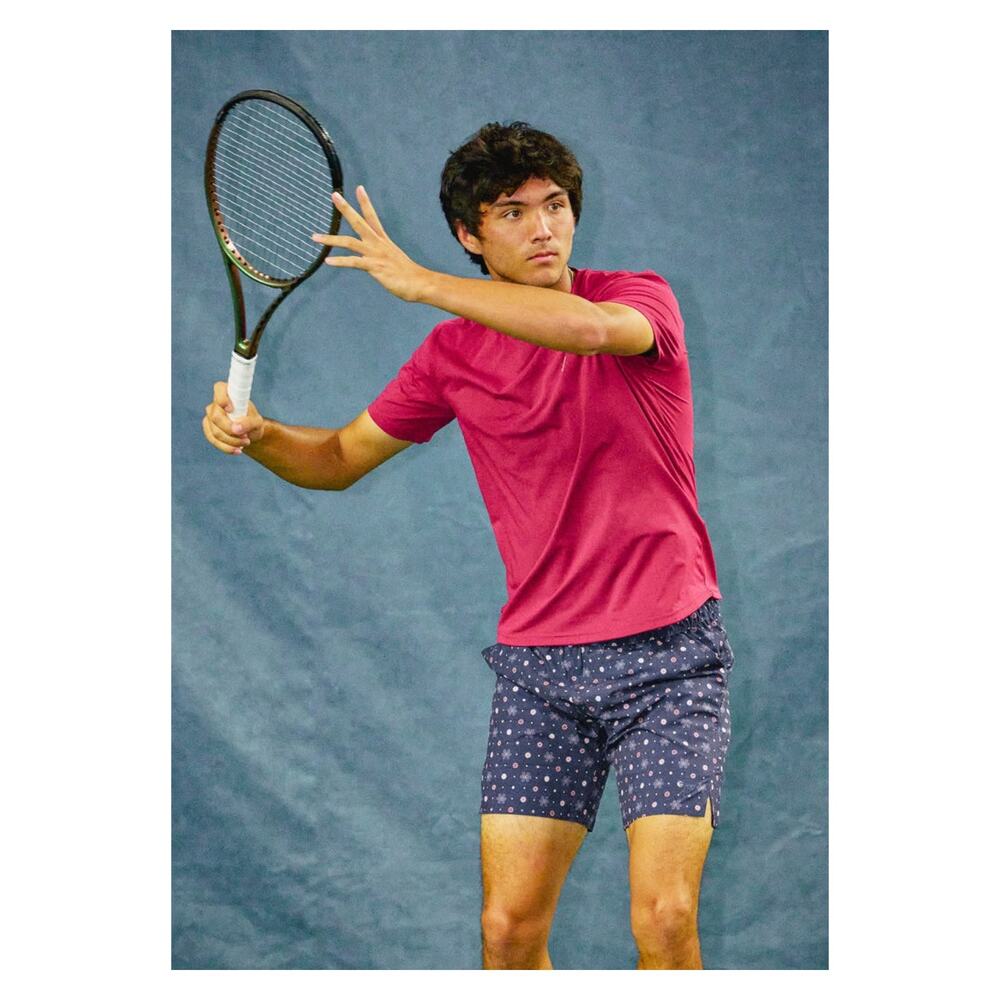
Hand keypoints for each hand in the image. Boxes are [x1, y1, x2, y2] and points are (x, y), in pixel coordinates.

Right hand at [202, 381, 264, 454]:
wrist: (249, 433)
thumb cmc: (253, 422)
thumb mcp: (257, 422)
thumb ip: (249, 422)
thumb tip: (236, 429)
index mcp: (228, 393)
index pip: (219, 388)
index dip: (222, 398)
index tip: (231, 409)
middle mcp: (216, 403)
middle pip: (216, 417)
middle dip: (231, 430)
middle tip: (246, 437)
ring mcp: (210, 417)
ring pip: (216, 432)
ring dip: (232, 441)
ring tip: (246, 442)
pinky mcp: (208, 429)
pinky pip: (214, 440)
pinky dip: (227, 447)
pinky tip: (237, 450)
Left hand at [312, 186, 430, 302]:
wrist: (421, 283)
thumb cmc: (411, 277)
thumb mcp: (395, 263)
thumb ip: (385, 260)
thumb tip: (381, 265)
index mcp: (383, 241)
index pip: (372, 217)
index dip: (365, 202)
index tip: (358, 188)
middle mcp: (378, 244)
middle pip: (359, 221)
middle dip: (345, 208)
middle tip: (334, 195)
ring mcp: (375, 254)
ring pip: (349, 242)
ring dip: (330, 239)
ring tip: (314, 237)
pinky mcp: (374, 266)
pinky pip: (353, 262)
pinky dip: (340, 261)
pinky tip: (328, 261)